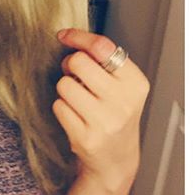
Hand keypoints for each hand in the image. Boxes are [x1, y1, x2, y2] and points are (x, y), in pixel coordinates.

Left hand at [52, 28, 150, 191]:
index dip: (78, 37)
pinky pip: (58, 106)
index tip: (64, 36)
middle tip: (76, 76)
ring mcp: (106, 121)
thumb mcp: (121, 83)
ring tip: (78, 99)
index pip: (102, 47)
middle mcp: (124, 102)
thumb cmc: (113, 112)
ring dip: (65, 89)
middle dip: (70, 65)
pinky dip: (61, 108)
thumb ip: (102, 59)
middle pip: (78, 61)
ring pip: (64, 84)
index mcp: (135, 82)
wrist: (116, 158)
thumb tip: (67, 36)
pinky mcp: (87, 138)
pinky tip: (75, 116)